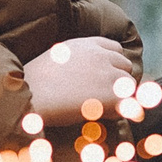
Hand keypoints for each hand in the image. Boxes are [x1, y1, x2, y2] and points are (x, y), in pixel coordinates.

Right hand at [23, 38, 138, 121]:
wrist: (32, 96)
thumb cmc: (35, 81)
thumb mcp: (56, 57)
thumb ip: (76, 58)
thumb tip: (84, 72)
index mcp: (87, 44)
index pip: (116, 49)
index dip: (113, 63)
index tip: (106, 76)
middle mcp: (101, 56)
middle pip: (125, 65)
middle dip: (117, 79)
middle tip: (102, 95)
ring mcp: (109, 75)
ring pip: (129, 85)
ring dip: (119, 96)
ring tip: (99, 107)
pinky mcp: (112, 95)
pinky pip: (126, 104)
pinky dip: (117, 112)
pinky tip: (100, 116)